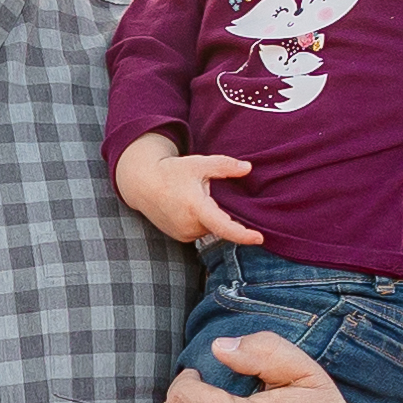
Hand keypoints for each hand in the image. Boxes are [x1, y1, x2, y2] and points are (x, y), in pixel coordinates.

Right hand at [116, 136, 264, 249]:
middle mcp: (189, 225)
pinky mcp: (180, 237)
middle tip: (201, 190)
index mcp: (196, 208)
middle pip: (220, 223)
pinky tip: (187, 207)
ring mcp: (184, 234)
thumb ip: (225, 166)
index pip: (223, 227)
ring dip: (209, 215)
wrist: (143, 184)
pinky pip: (201, 231)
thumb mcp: (199, 164)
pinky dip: (201, 221)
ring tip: (190, 198)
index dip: (242, 235)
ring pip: (211, 228)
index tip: (259, 238)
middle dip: (218, 209)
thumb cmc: (172, 172)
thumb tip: (248, 168)